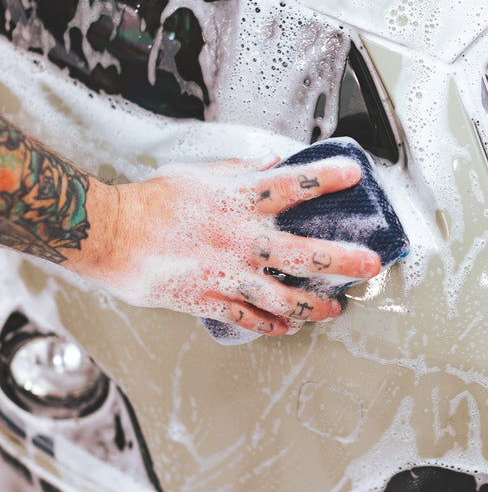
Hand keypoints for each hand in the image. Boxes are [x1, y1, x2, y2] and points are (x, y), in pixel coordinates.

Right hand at [85, 157, 380, 336]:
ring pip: (283, 298)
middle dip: (344, 260)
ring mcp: (227, 272)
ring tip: (333, 310)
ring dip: (314, 306)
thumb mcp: (200, 174)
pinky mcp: (209, 299)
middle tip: (369, 265)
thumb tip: (272, 164)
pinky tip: (286, 327)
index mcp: (239, 199)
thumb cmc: (152, 202)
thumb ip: (241, 170)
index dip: (327, 178)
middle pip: (305, 253)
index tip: (355, 175)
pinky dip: (271, 325)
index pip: (294, 185)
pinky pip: (249, 317)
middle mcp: (241, 237)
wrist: (112, 234)